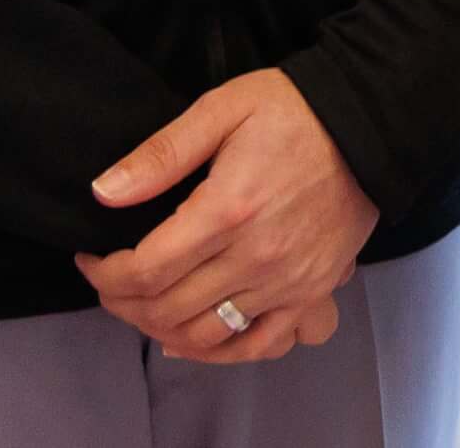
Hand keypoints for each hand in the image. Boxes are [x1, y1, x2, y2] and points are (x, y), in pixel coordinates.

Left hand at [75, 69, 380, 362]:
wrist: (369, 124)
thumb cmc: (294, 109)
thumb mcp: (223, 108)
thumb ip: (162, 153)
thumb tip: (104, 191)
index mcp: (227, 209)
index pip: (144, 270)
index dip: (104, 274)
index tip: (90, 259)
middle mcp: (257, 256)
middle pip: (166, 309)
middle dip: (122, 303)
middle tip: (109, 282)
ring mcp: (288, 281)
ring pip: (204, 334)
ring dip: (160, 328)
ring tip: (144, 304)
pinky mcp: (313, 291)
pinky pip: (259, 345)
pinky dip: (219, 352)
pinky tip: (193, 338)